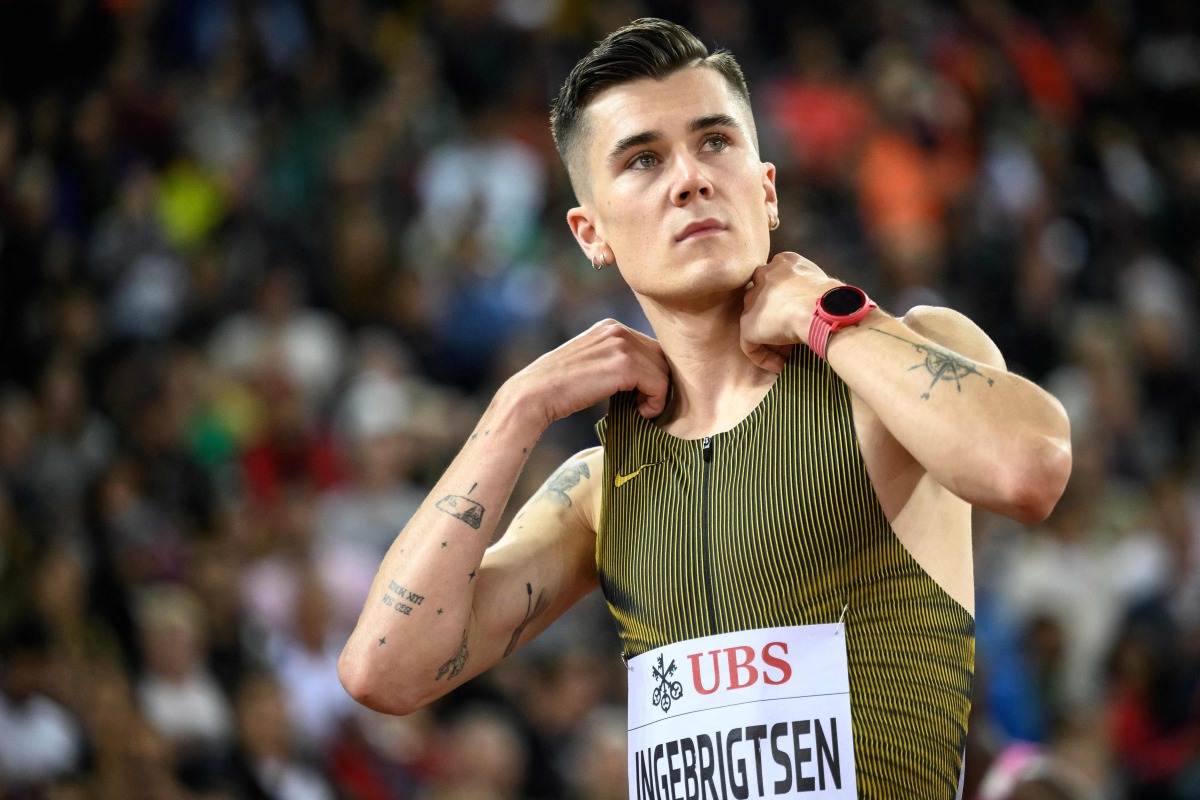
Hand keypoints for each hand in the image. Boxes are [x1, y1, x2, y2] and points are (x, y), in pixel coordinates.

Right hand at [506, 320, 670, 424]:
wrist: (535, 393)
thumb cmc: (559, 387)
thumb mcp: (590, 362)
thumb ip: (614, 360)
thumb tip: (644, 377)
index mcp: (610, 326)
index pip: (649, 347)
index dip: (651, 373)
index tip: (641, 394)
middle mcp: (617, 330)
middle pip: (661, 356)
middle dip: (658, 382)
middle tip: (644, 404)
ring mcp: (621, 345)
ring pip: (663, 371)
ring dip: (658, 395)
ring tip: (640, 410)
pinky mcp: (624, 365)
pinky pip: (658, 385)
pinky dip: (655, 402)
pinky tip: (640, 412)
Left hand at [740, 252, 839, 371]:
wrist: (825, 310)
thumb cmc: (836, 299)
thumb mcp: (825, 284)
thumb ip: (812, 292)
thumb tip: (824, 311)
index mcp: (785, 261)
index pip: (778, 281)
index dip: (787, 302)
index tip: (801, 316)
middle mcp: (764, 275)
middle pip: (762, 299)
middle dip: (775, 318)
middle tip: (791, 335)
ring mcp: (753, 300)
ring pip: (755, 321)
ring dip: (770, 338)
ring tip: (788, 353)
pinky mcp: (748, 324)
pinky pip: (751, 345)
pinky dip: (764, 358)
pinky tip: (780, 366)